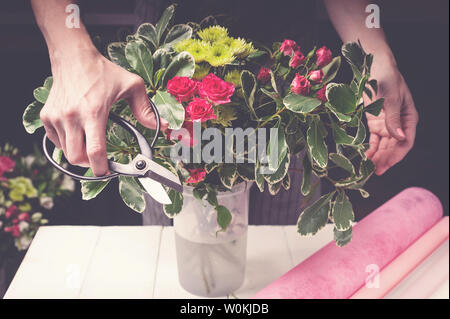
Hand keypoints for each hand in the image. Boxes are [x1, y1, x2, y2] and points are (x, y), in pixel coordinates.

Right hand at [40, 49, 167, 175]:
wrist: (73, 57)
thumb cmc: (102, 71)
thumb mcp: (131, 86)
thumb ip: (146, 109)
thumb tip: (164, 126)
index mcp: (94, 112)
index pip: (95, 151)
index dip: (102, 168)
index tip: (108, 172)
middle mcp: (72, 116)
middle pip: (77, 158)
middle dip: (90, 165)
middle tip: (100, 160)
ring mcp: (57, 117)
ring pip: (66, 152)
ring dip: (79, 154)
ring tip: (90, 143)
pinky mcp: (47, 116)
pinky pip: (56, 142)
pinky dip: (67, 144)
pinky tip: (78, 134)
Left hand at [364, 59, 418, 174]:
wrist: (374, 67)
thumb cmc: (386, 79)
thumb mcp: (390, 99)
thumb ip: (393, 119)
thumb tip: (400, 138)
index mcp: (409, 118)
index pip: (406, 142)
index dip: (397, 155)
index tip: (386, 164)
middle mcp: (399, 123)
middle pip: (394, 146)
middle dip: (385, 159)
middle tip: (375, 171)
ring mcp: (387, 124)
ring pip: (384, 145)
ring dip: (377, 157)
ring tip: (369, 168)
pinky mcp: (375, 122)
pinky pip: (374, 139)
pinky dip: (370, 148)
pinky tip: (365, 156)